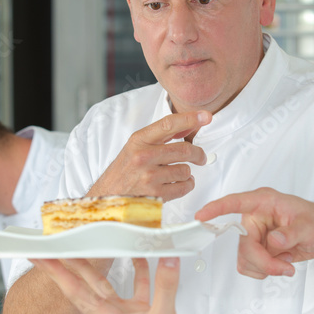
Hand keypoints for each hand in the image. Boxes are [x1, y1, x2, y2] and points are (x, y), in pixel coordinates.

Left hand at [31, 257, 194, 313]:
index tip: (41, 256)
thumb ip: (165, 287)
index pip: (73, 290)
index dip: (55, 272)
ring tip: (94, 242)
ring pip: (109, 283)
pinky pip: (136, 287)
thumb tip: (168, 261)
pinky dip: (138, 271)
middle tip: (57, 243)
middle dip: (71, 262)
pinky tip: (139, 257)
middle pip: (86, 282)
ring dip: (103, 264)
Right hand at [87, 111, 210, 201]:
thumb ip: (160, 137)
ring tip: (177, 175)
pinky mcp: (155, 194)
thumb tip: (187, 127)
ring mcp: (149, 176)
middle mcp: (143, 156)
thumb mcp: (136, 148)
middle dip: (198, 154)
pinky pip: (183, 187)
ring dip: (187, 173)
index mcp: (139, 141)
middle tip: (201, 157)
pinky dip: (185, 186)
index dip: (190, 119)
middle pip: (184, 149)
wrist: (107, 197)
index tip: (205, 116)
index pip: (168, 124)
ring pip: (185, 170)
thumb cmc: (123, 172)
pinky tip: (176, 185)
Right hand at [196, 187, 313, 286]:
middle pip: (244, 245)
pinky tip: (280, 264)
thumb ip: (292, 234)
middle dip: (264, 262)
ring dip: (265, 268)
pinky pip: (247, 266)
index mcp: (264, 202)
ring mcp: (253, 234)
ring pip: (244, 258)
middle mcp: (254, 217)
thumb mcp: (311, 226)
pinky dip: (263, 271)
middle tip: (286, 267)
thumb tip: (273, 241)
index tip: (201, 215)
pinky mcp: (254, 249)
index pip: (236, 202)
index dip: (217, 208)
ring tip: (286, 263)